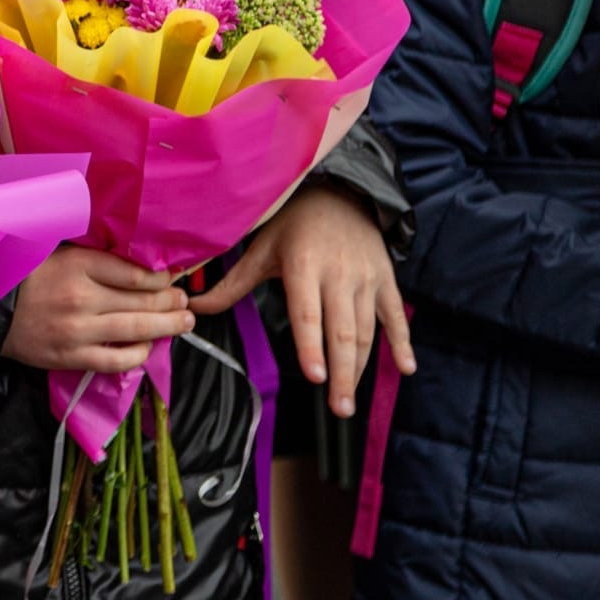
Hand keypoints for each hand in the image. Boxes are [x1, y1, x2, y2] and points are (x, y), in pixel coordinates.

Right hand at [3, 246, 192, 374]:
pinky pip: (117, 360)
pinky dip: (139, 353)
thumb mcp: (58, 252)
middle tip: (185, 301)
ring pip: (137, 330)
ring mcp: (78, 331)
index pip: (135, 274)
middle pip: (143, 301)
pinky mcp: (71, 357)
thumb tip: (138, 261)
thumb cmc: (25, 276)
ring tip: (184, 322)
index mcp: (78, 266)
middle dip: (172, 302)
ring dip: (168, 326)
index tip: (171, 278)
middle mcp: (81, 298)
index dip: (161, 278)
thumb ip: (95, 256)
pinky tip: (148, 346)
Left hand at [194, 183, 414, 418]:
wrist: (340, 192)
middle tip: (338, 408)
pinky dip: (402, 342)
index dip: (311, 345)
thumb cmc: (291, 224)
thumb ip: (231, 284)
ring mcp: (366, 278)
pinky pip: (395, 315)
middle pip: (342, 331)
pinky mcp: (386, 280)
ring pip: (366, 330)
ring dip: (361, 368)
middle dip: (341, 373)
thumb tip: (194, 309)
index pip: (307, 313)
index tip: (315, 376)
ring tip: (349, 401)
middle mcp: (339, 274)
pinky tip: (404, 368)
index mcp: (304, 266)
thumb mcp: (260, 249)